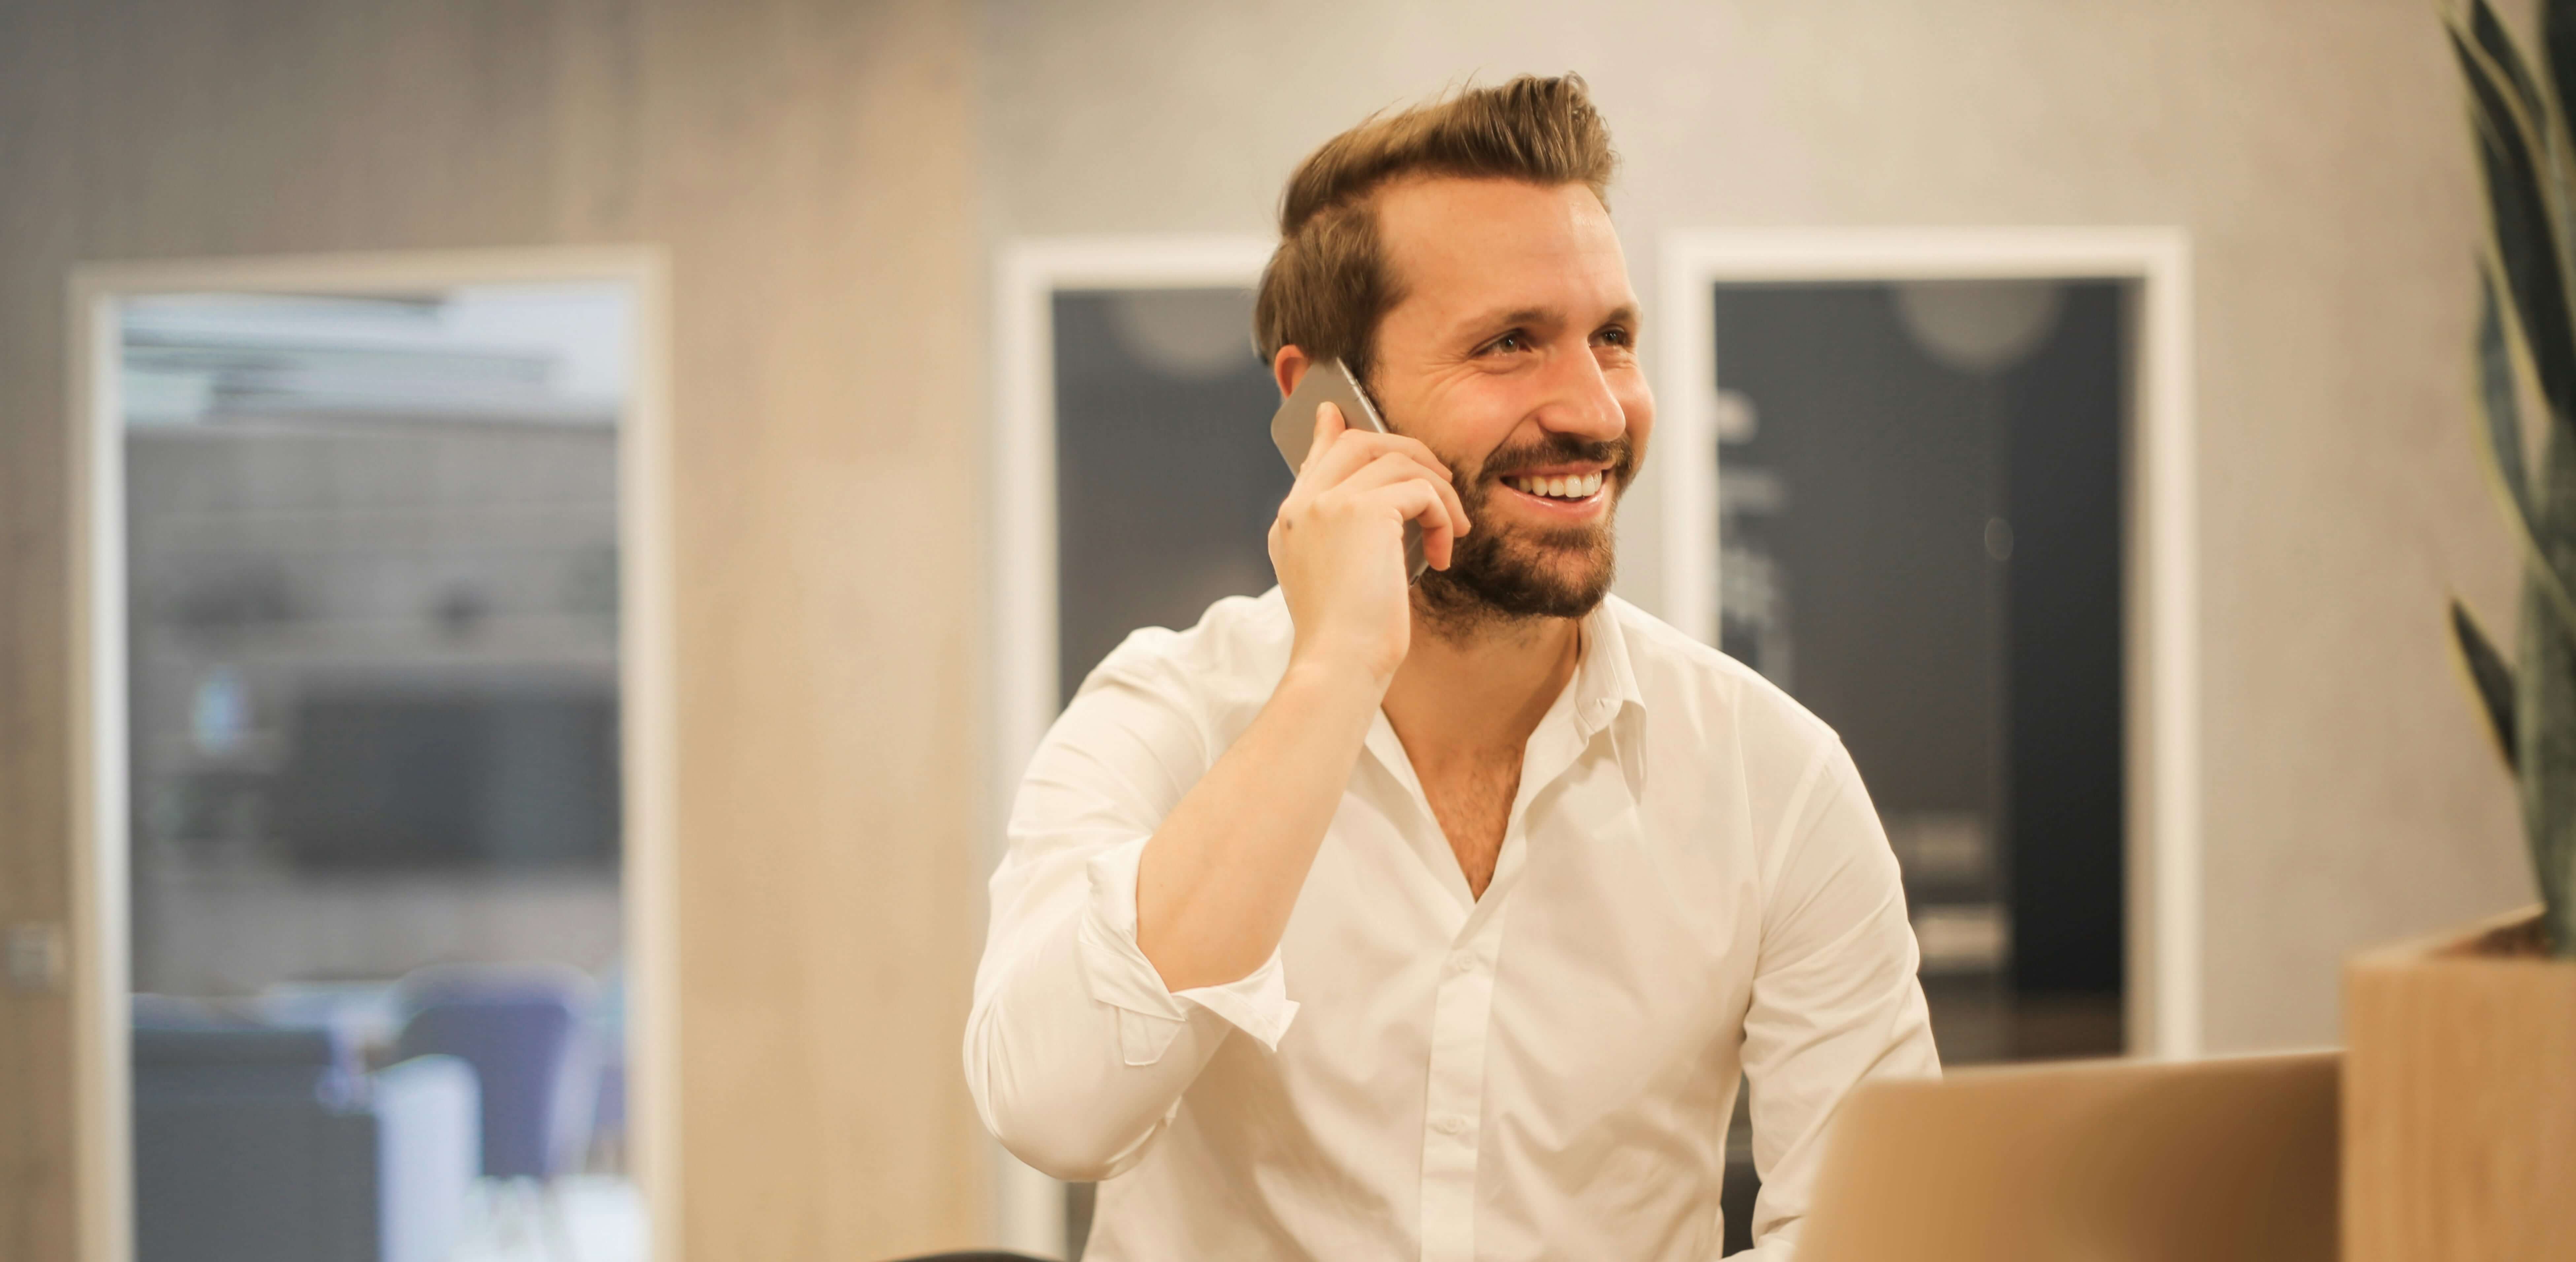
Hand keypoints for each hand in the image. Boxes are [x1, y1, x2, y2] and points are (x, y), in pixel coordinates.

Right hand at [1267, 399, 1469, 685]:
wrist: (1338, 663)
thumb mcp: (1337, 579)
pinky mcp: (1362, 509)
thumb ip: (1346, 535)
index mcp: (1291, 522)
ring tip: (1451, 529)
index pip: (1316, 458)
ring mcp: (1328, 502)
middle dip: (1407, 452)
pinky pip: (1420, 488)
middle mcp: (1303, 505)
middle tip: (1440, 481)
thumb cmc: (1345, 637)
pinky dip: (1442, 514)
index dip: (1333, 432)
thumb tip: (1373, 508)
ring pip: (1397, 460)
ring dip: (1437, 490)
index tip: (1338, 415)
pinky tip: (1443, 552)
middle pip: (1358, 442)